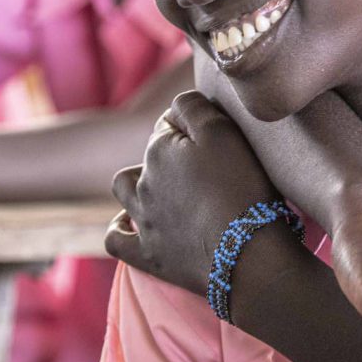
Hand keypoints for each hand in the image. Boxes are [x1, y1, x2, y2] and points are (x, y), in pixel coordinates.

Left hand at [105, 91, 295, 295]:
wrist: (245, 253)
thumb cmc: (241, 187)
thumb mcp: (223, 131)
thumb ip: (192, 107)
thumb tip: (174, 106)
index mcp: (159, 149)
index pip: (170, 123)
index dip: (194, 126)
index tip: (218, 138)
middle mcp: (142, 182)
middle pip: (153, 156)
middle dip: (172, 155)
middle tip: (208, 166)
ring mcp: (142, 221)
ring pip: (125, 190)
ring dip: (138, 183)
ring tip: (165, 187)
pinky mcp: (147, 255)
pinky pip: (116, 239)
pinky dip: (120, 228)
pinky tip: (130, 223)